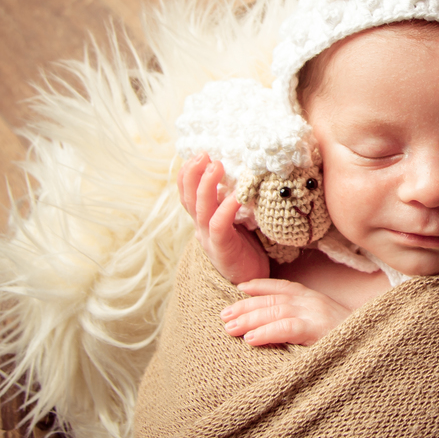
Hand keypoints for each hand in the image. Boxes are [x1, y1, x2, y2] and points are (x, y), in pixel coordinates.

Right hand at [179, 154, 269, 284]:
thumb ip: (230, 204)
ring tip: (215, 166)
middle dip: (192, 173)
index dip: (188, 174)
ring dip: (206, 185)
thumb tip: (239, 177)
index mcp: (202, 221)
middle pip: (189, 198)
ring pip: (201, 208)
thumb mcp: (236, 222)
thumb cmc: (246, 249)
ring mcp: (209, 239)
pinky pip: (219, 225)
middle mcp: (201, 228)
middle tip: (203, 154)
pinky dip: (226, 208)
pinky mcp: (222, 248)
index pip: (187, 194)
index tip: (197, 155)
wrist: (251, 282)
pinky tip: (236, 195)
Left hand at [221, 279, 350, 345]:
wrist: (374, 345)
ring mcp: (316, 314)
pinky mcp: (318, 330)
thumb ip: (303, 320)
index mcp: (313, 298)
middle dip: (246, 307)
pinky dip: (266, 332)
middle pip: (273, 300)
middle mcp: (313, 301)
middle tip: (224, 316)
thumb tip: (275, 325)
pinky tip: (250, 340)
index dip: (260, 286)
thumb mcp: (324, 325)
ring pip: (275, 312)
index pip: (283, 287)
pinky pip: (287, 328)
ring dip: (250, 319)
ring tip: (230, 328)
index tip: (240, 289)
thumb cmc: (348, 340)